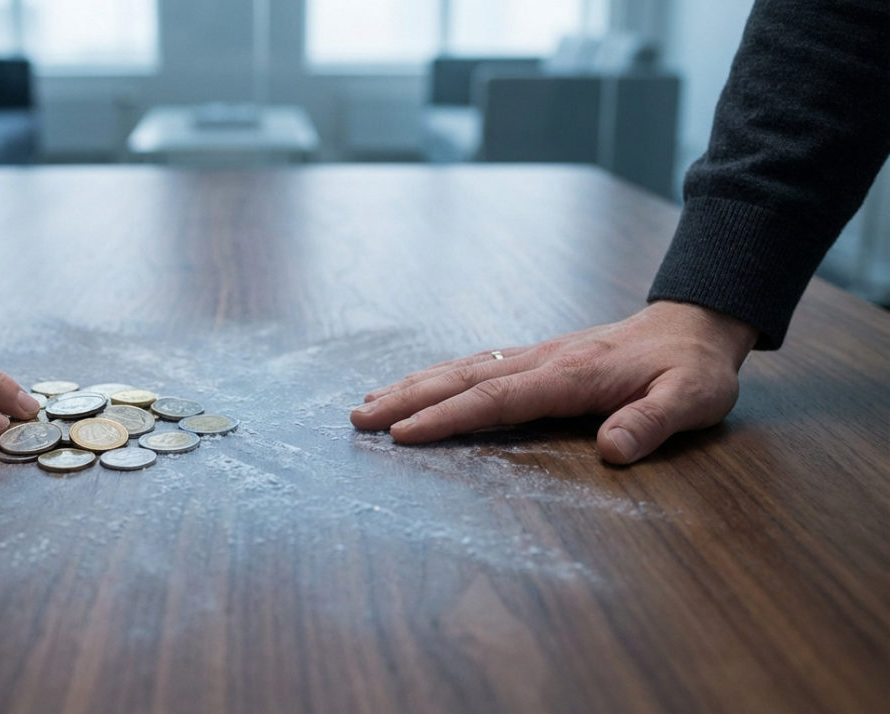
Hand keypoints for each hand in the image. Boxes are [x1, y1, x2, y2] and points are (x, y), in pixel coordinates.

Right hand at [350, 301, 759, 463]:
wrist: (694, 324)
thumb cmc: (692, 369)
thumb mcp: (691, 399)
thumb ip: (652, 422)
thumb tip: (612, 451)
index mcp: (569, 375)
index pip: (497, 399)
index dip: (448, 417)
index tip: (404, 434)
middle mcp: (540, 360)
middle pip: (462, 379)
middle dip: (408, 399)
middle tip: (358, 419)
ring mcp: (534, 355)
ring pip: (461, 368)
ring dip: (412, 386)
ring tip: (367, 405)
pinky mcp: (534, 358)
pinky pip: (475, 366)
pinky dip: (437, 377)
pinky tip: (414, 387)